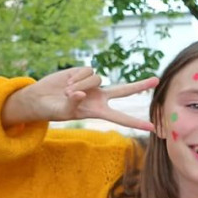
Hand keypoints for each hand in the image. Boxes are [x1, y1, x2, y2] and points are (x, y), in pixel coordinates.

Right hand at [2, 67, 157, 130]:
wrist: (40, 97)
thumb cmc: (51, 110)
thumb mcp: (62, 112)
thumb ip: (72, 104)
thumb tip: (80, 93)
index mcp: (98, 111)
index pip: (121, 118)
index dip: (136, 122)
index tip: (151, 127)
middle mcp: (100, 97)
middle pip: (125, 90)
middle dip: (140, 85)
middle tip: (157, 80)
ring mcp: (93, 84)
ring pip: (96, 78)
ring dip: (80, 84)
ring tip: (66, 91)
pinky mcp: (84, 72)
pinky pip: (87, 70)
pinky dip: (75, 76)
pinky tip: (66, 81)